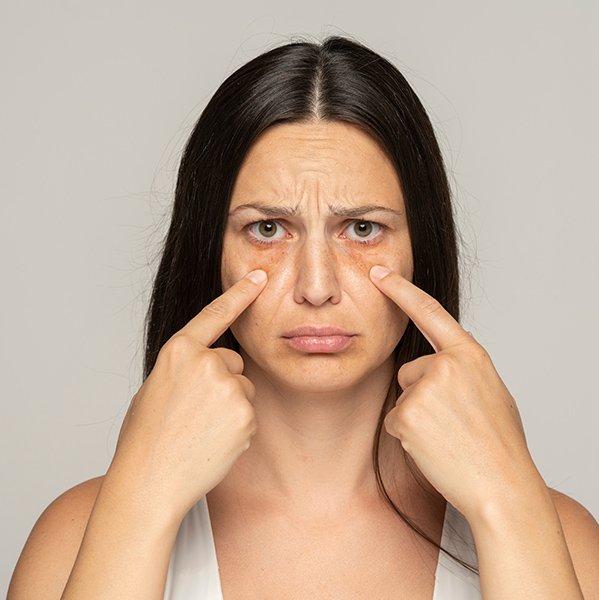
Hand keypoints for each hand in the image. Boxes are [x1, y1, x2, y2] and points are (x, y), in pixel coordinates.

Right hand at [110, 268, 267, 522]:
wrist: (150, 481)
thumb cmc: (146, 437)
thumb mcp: (155, 387)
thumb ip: (185, 367)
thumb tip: (209, 363)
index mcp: (178, 351)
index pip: (214, 315)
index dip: (239, 294)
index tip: (259, 277)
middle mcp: (205, 362)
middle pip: (232, 361)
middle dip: (222, 381)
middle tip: (196, 412)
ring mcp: (228, 387)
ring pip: (242, 387)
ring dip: (230, 405)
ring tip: (201, 429)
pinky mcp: (245, 413)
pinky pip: (249, 412)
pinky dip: (237, 426)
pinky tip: (213, 441)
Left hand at [369, 265, 541, 521]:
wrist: (501, 486)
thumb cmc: (498, 442)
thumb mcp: (490, 390)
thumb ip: (461, 368)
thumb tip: (438, 361)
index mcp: (469, 355)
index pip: (429, 312)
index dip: (401, 290)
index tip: (379, 273)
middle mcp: (446, 365)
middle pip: (410, 371)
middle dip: (421, 395)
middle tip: (453, 423)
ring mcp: (425, 388)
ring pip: (403, 397)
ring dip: (416, 416)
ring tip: (447, 437)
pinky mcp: (407, 414)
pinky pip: (395, 420)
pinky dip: (408, 436)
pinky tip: (433, 448)